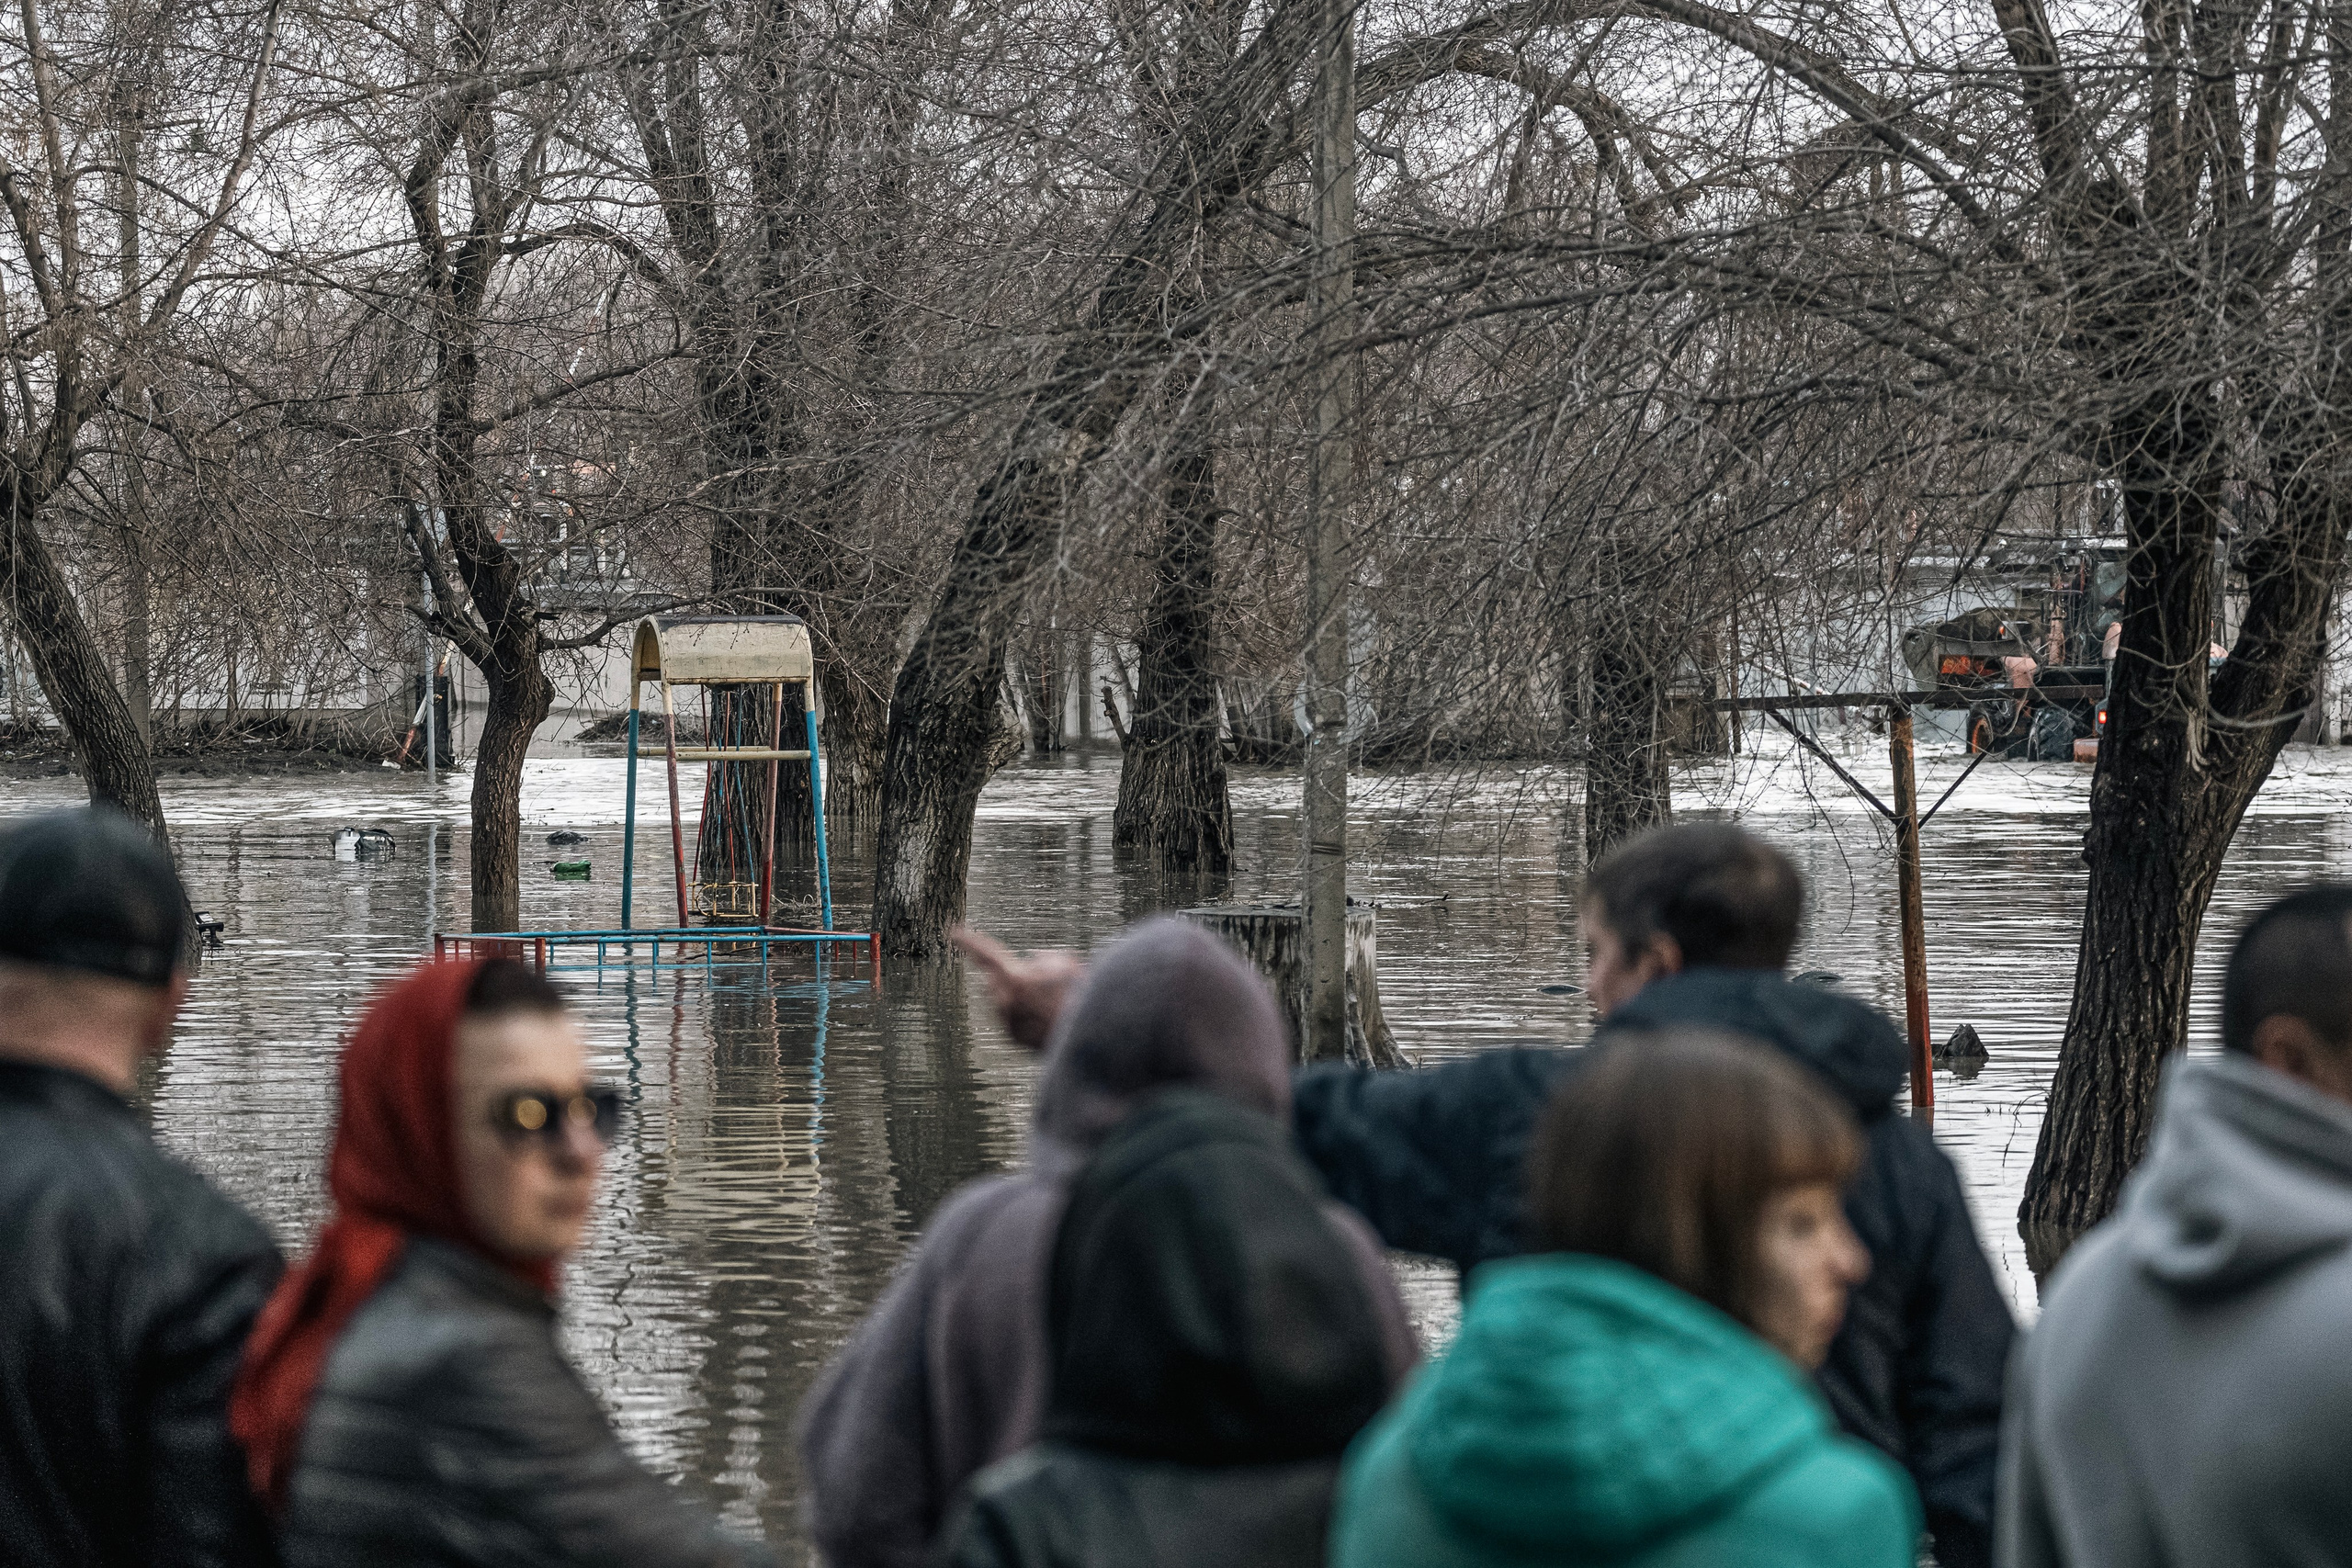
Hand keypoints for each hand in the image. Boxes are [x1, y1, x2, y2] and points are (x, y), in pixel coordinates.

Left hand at [951, 926, 1083, 1050]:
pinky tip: (1046, 1016)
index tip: (953, 933)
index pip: (985, 953)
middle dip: (1009, 976)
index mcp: (1013, 977)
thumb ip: (1043, 957)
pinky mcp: (1013, 1038)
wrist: (1088, 1033)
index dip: (969, 941)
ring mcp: (1007, 1021)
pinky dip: (1025, 1015)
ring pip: (1004, 1000)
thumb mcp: (1065, 962)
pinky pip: (1012, 1019)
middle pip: (996, 980)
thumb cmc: (1079, 994)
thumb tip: (1033, 961)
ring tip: (1050, 1002)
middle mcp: (1004, 1001)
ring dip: (1020, 997)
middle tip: (1036, 980)